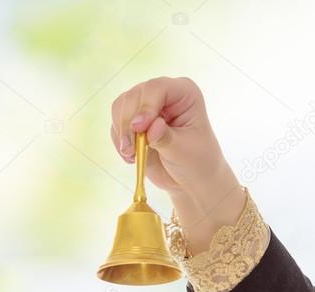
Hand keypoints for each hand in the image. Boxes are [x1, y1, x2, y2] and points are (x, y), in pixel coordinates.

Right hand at [109, 75, 227, 198]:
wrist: (191, 180)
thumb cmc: (197, 163)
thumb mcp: (184, 152)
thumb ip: (165, 138)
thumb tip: (151, 127)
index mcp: (185, 94)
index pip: (158, 88)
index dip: (145, 106)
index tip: (139, 129)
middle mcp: (164, 94)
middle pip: (134, 96)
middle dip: (129, 123)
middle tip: (131, 149)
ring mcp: (147, 105)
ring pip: (121, 106)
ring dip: (122, 132)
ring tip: (132, 154)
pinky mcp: (134, 119)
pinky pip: (117, 123)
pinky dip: (119, 139)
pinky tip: (132, 156)